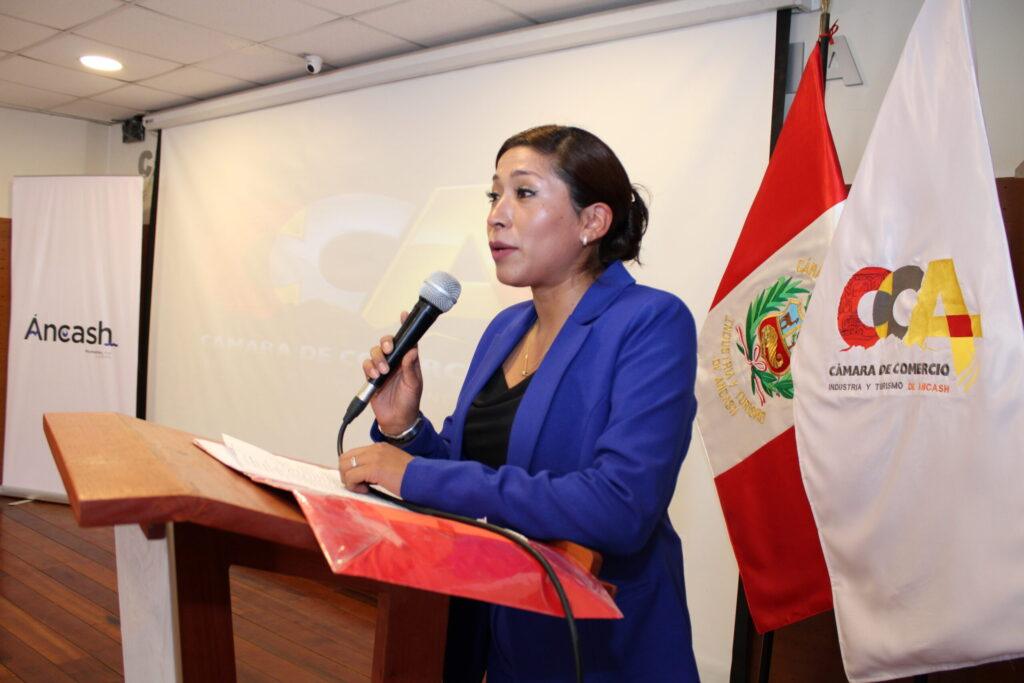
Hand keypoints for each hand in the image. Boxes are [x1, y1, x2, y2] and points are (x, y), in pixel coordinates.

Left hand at [339, 443, 412, 495]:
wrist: (422, 478)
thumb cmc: (411, 476)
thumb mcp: (391, 465)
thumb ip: (377, 465)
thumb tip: (363, 476)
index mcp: (379, 447)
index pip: (353, 454)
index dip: (351, 469)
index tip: (358, 480)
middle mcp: (374, 449)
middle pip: (344, 458)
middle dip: (346, 474)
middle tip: (357, 485)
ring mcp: (373, 457)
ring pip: (345, 467)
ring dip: (349, 480)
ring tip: (363, 488)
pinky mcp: (373, 468)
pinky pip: (351, 477)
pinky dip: (354, 486)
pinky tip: (366, 490)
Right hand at [363, 311, 422, 433]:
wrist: (397, 420)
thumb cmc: (410, 402)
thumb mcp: (414, 385)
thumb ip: (411, 368)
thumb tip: (412, 350)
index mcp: (408, 361)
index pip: (407, 340)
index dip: (405, 326)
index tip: (403, 314)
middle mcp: (395, 362)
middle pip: (386, 343)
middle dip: (385, 343)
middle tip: (388, 349)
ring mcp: (383, 369)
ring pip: (375, 353)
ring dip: (377, 359)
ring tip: (383, 371)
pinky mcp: (372, 377)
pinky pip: (366, 365)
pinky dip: (369, 368)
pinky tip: (375, 376)